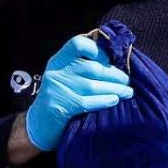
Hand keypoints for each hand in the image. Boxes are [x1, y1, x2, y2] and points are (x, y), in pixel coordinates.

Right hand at [24, 35, 132, 152]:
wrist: (39, 124)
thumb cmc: (61, 97)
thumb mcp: (66, 76)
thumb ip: (82, 66)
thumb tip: (115, 63)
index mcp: (59, 60)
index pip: (78, 43)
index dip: (97, 49)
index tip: (110, 60)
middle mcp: (57, 72)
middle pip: (91, 68)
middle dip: (114, 74)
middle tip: (127, 81)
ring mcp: (57, 89)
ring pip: (92, 85)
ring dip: (114, 89)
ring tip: (128, 92)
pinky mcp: (61, 107)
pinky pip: (87, 102)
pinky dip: (104, 100)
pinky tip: (114, 100)